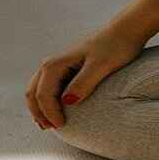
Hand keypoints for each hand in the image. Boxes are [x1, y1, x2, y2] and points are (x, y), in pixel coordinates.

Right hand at [25, 26, 146, 129]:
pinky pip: (47, 86)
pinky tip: (56, 110)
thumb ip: (84, 83)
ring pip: (37, 89)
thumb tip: (67, 102)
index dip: (50, 113)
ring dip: (39, 107)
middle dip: (38, 112)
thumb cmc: (116, 46)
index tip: (62, 126)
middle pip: (33, 92)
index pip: (43, 94)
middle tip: (50, 129)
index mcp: (56, 63)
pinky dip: (46, 100)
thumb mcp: (101, 66)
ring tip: (49, 124)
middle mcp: (52, 63)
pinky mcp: (66, 67)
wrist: (125, 30)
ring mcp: (58, 65)